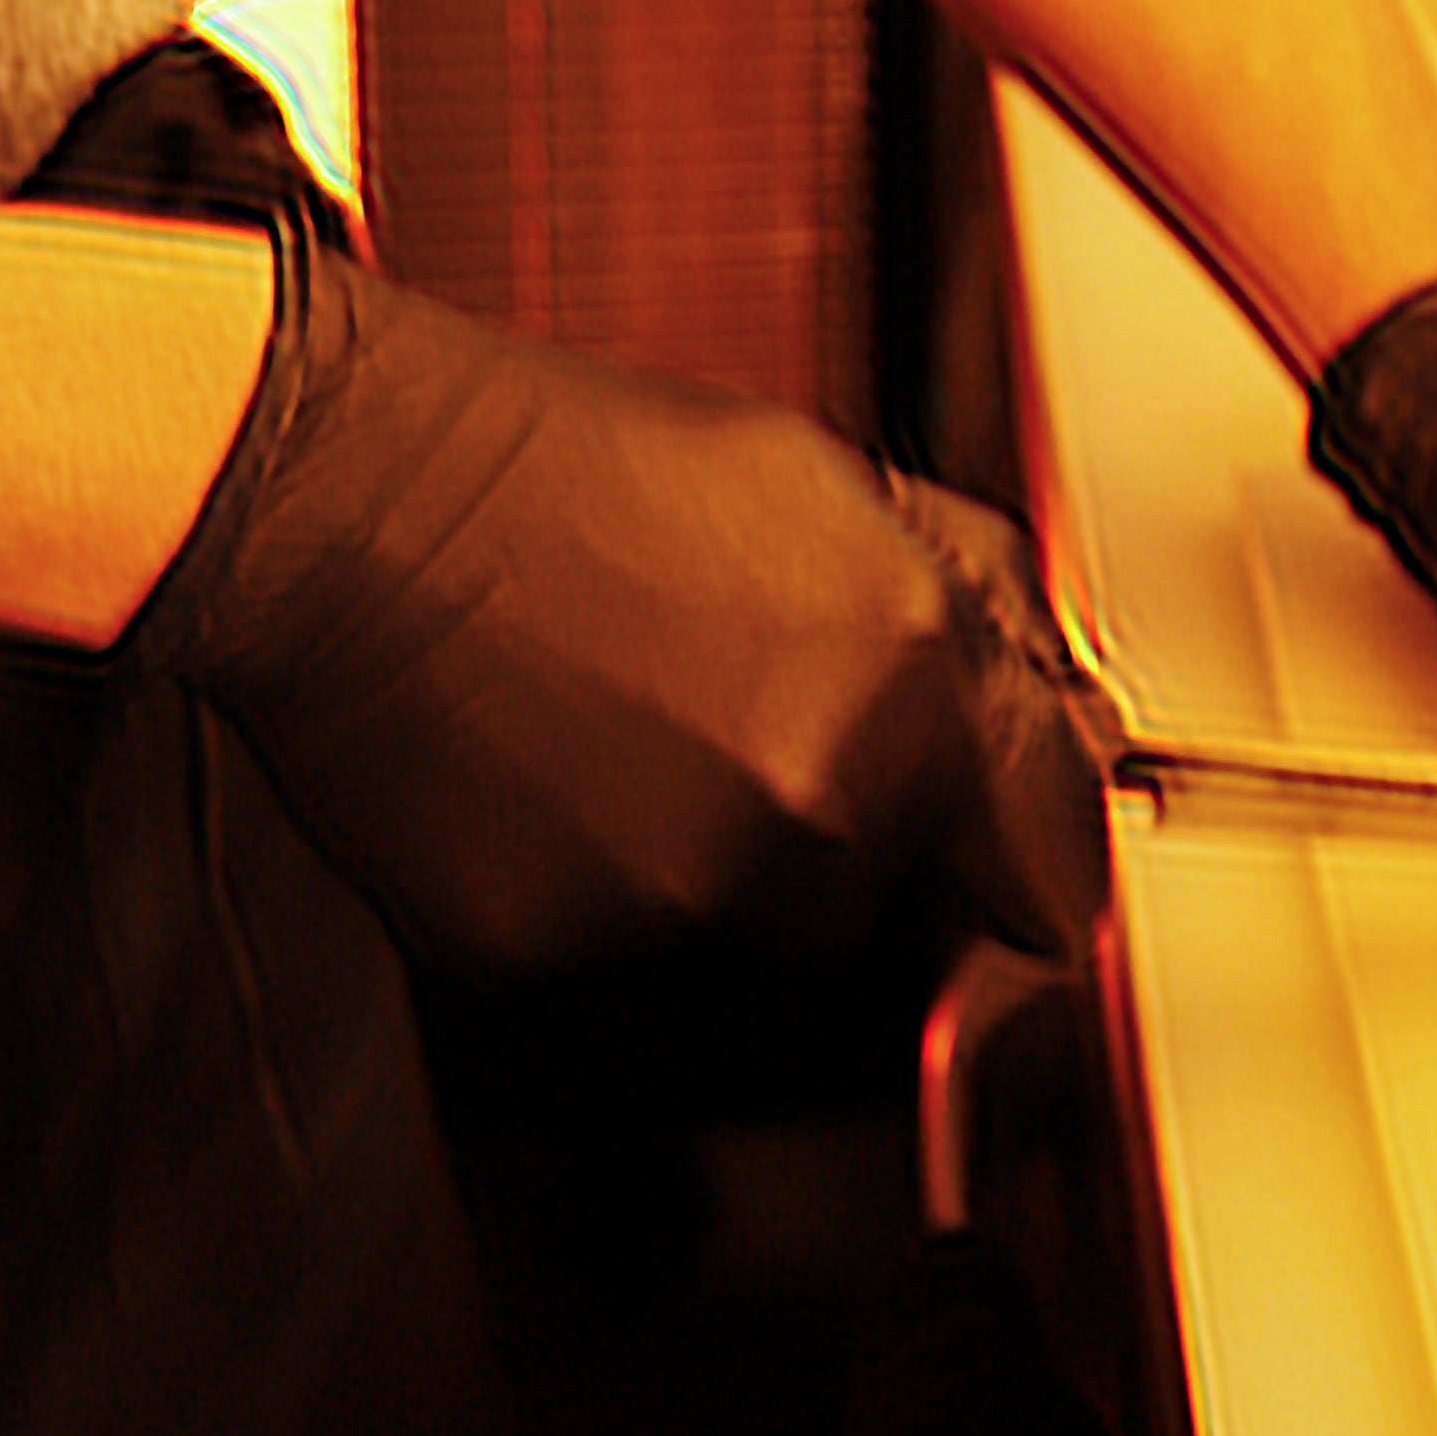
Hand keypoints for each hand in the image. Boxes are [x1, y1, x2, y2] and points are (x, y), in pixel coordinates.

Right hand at [125, 223, 1112, 987]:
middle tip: (724, 717)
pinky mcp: (560, 959)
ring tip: (624, 734)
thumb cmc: (573, 464)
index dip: (1032, 865)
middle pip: (894, 903)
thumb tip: (1075, 710)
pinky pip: (628, 972)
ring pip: (764, 946)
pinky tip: (550, 782)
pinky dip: (603, 904)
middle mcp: (816, 795)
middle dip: (843, 833)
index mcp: (905, 669)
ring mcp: (686, 889)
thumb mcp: (819, 477)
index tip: (1006, 866)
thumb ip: (972, 602)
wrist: (361, 496)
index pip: (1054, 865)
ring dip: (725, 875)